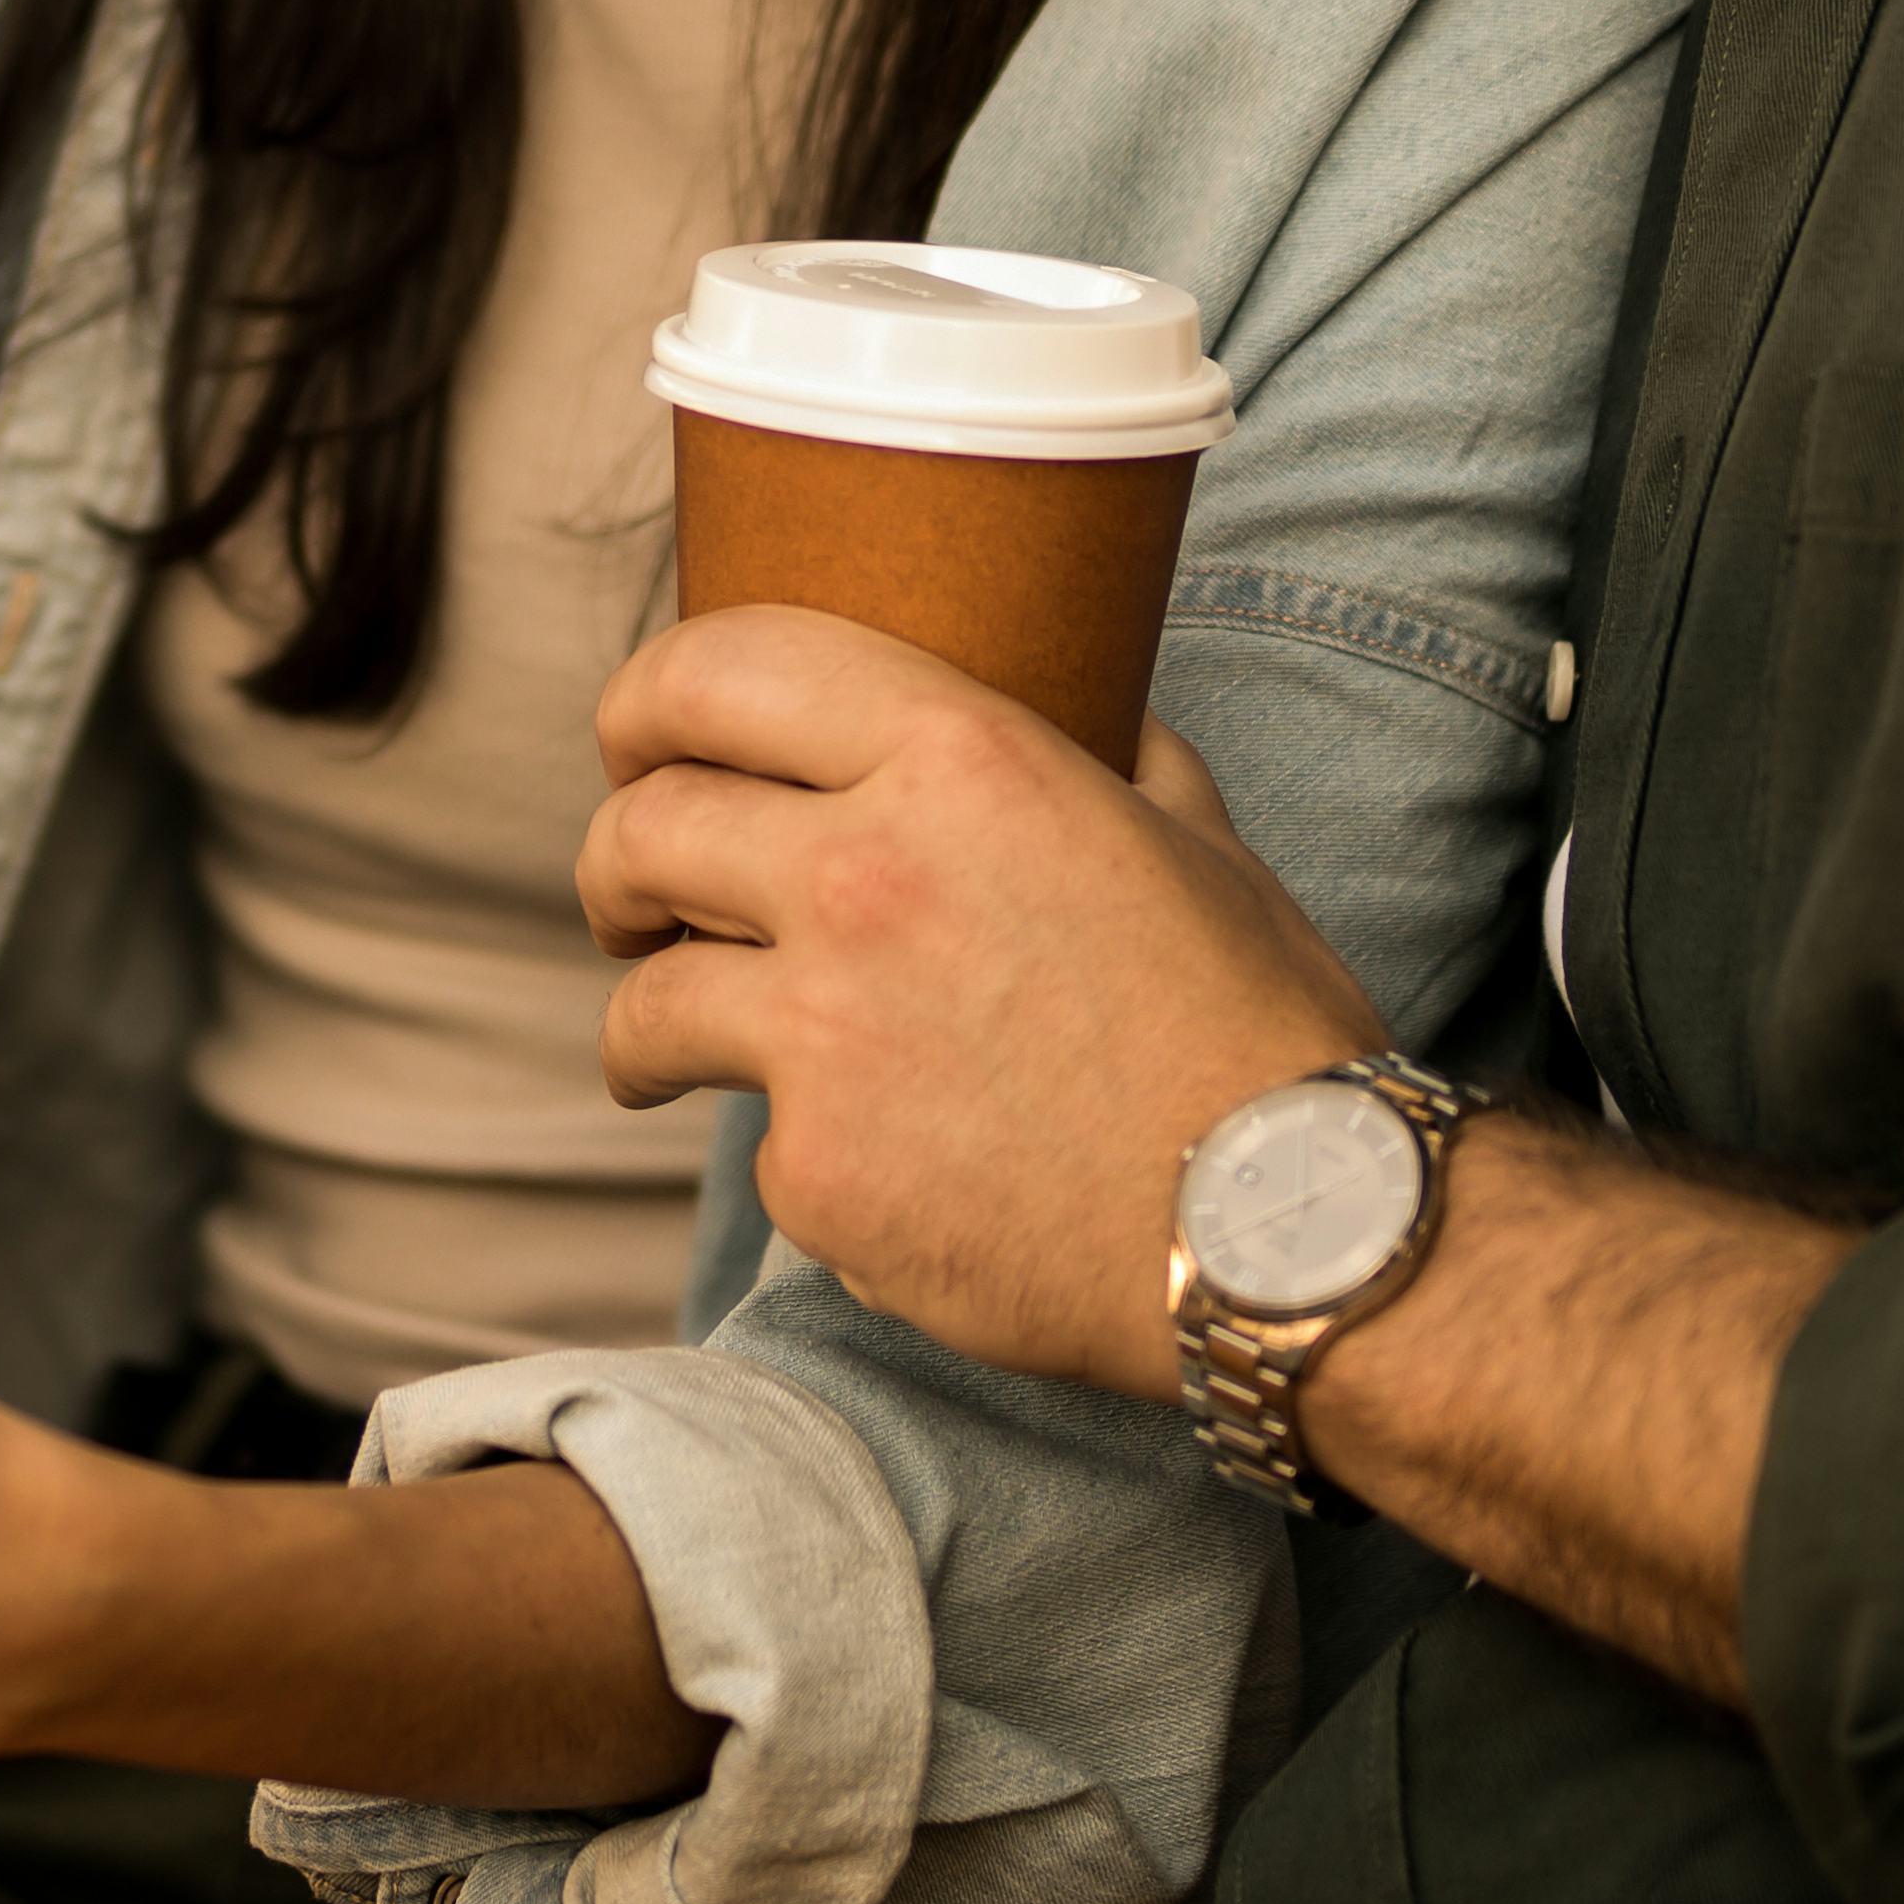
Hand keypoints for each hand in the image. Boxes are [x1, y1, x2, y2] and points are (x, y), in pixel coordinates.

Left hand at [580, 604, 1385, 1402]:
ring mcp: (827, 1031)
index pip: (718, 670)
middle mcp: (867, 874)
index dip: (646, 699)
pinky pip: (761, 1145)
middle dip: (616, 864)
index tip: (632, 740)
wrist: (1287, 1232)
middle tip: (631, 903)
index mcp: (959, 759)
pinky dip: (797, 1156)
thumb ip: (1110, 751)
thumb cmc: (1255, 1028)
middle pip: (645, 827)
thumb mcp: (1197, 835)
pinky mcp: (818, 1172)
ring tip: (658, 1056)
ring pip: (648, 1000)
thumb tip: (1086, 703)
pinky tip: (875, 1174)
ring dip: (641, 1021)